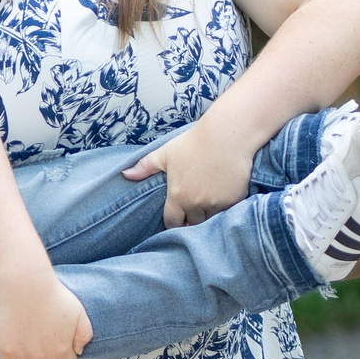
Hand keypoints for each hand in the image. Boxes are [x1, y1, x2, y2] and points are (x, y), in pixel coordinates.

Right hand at [0, 274, 93, 358]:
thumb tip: (78, 350)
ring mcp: (23, 355)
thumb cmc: (53, 295)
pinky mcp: (5, 350)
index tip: (62, 353)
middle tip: (48, 354)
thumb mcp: (79, 312)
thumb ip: (84, 334)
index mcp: (63, 349)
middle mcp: (44, 357)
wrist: (25, 286)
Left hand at [121, 120, 256, 227]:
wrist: (227, 135)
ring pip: (210, 220)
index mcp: (177, 196)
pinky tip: (223, 199)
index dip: (174, 221)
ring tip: (208, 205)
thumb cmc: (195, 143)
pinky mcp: (234, 201)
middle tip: (193, 212)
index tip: (177, 217)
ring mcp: (216, 204)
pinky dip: (225, 210)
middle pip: (192, 224)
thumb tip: (125, 175)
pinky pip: (227, 213)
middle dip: (191, 220)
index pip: (172, 222)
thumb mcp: (165, 153)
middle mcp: (196, 204)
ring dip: (208, 216)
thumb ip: (145, 167)